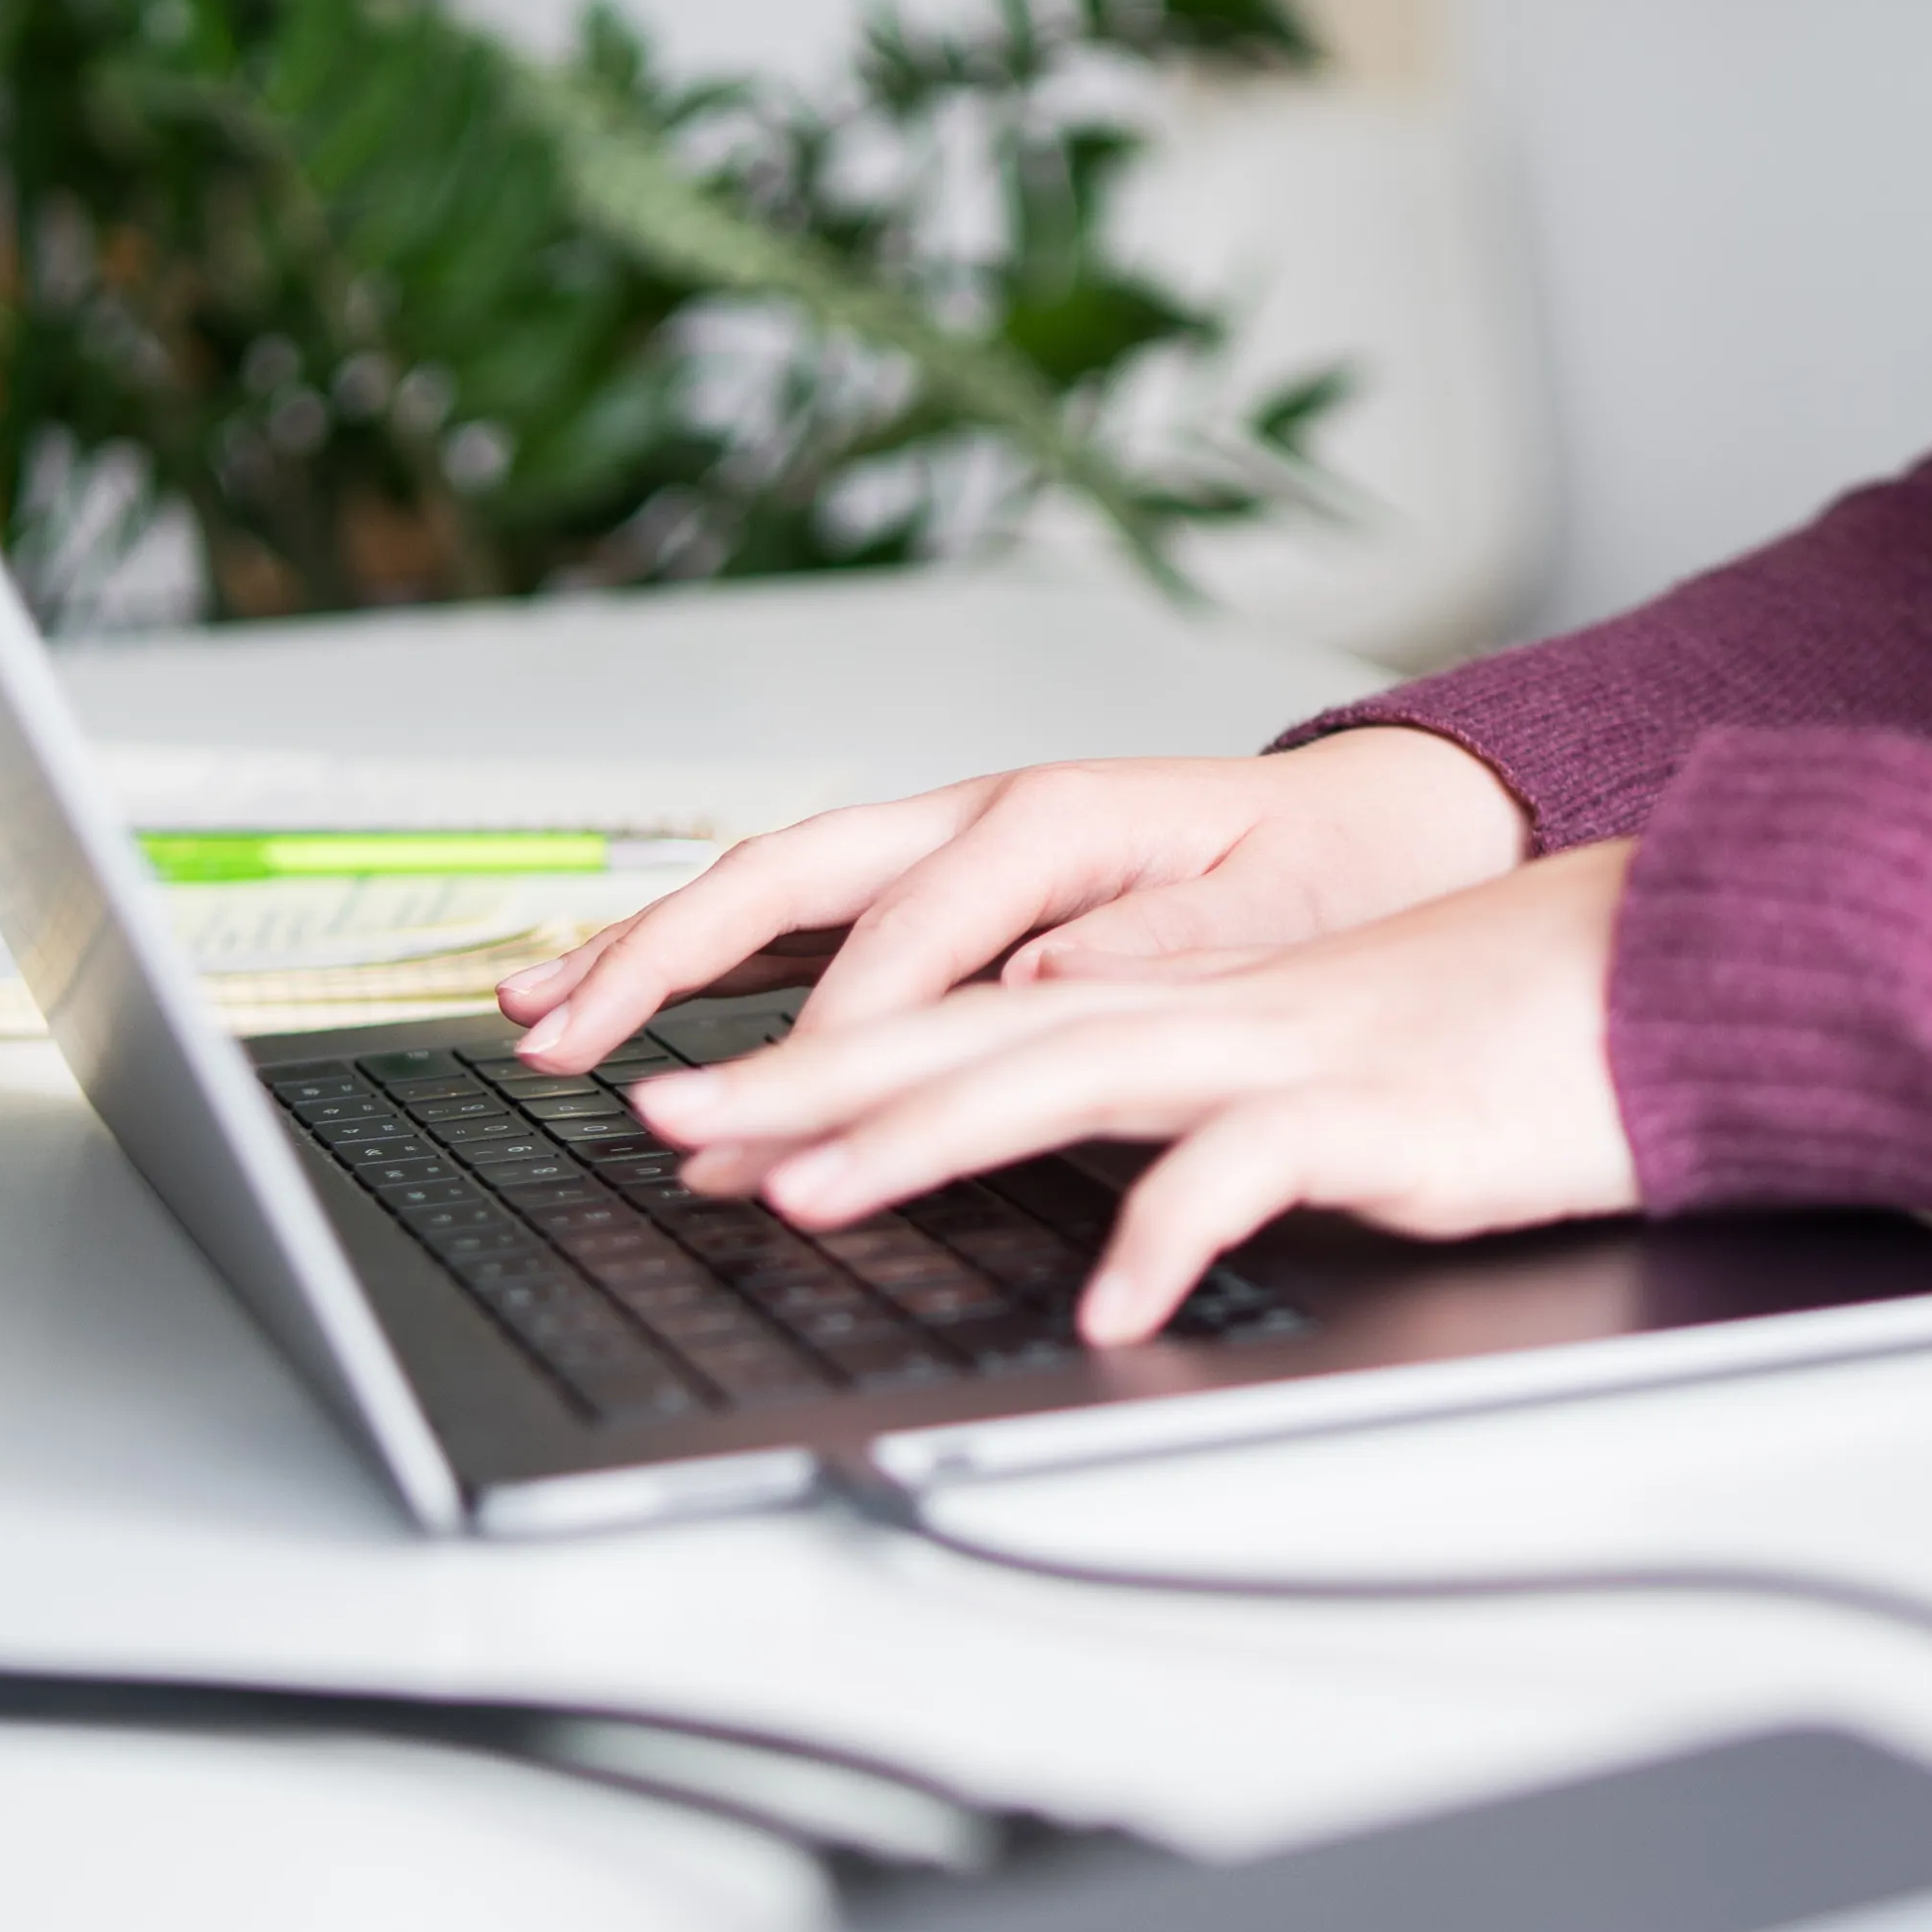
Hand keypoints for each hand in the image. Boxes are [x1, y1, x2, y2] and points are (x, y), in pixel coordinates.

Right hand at [495, 725, 1528, 1070]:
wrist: (1392, 822)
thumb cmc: (1345, 873)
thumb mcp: (1287, 910)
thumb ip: (1167, 945)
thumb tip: (1042, 985)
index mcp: (1060, 816)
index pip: (914, 937)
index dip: (841, 1032)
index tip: (778, 1118)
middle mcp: (986, 813)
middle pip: (790, 874)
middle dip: (667, 956)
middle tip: (569, 1038)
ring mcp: (954, 842)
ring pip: (772, 886)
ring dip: (651, 946)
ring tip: (539, 1010)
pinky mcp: (948, 880)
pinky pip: (804, 914)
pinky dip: (707, 954)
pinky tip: (625, 996)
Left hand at [627, 842, 1642, 1342]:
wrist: (1656, 979)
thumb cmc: (1480, 1037)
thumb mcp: (1291, 1065)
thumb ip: (1169, 1095)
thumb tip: (1048, 1128)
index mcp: (1161, 1000)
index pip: (942, 1021)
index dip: (804, 1064)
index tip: (683, 1116)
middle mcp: (1190, 1011)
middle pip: (955, 1032)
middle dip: (796, 1080)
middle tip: (666, 1126)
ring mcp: (1273, 1052)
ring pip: (1059, 1073)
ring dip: (919, 1133)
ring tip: (804, 1192)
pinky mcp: (1367, 1110)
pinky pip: (1244, 1171)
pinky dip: (1168, 1235)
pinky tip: (1111, 1309)